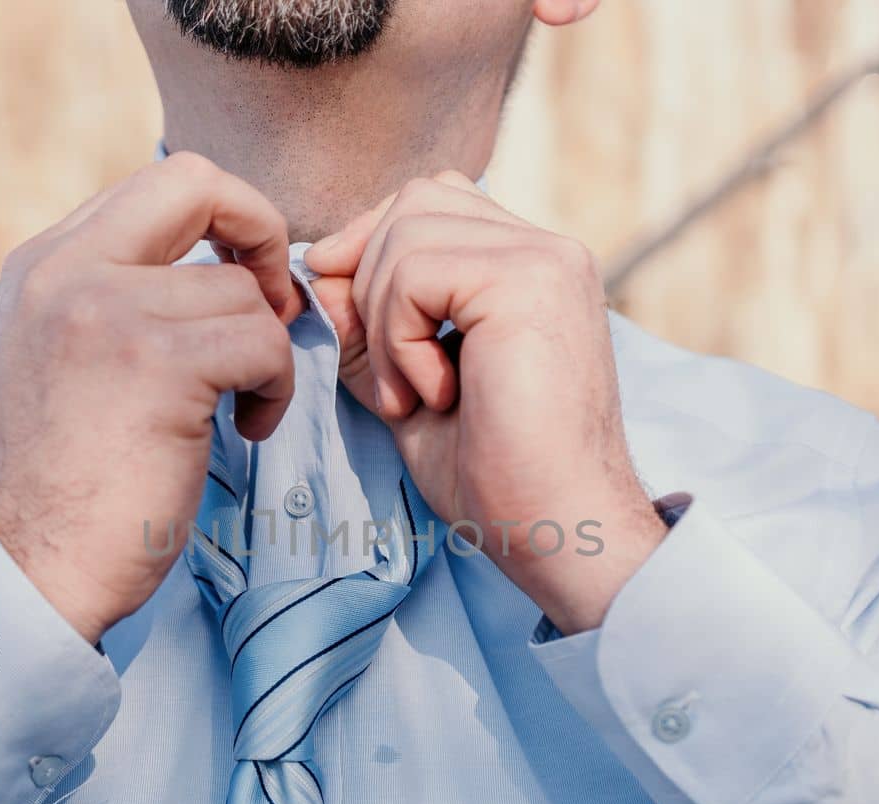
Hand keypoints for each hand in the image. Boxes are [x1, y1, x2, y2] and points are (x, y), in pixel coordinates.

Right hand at [0, 152, 304, 642]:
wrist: (33, 564)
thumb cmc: (67, 478)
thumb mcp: (66, 355)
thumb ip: (118, 294)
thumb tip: (215, 264)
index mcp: (46, 262)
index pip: (161, 181)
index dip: (225, 217)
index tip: (243, 278)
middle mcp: (68, 270)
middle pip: (200, 185)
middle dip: (262, 235)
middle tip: (272, 306)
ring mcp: (109, 311)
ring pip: (243, 292)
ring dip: (265, 355)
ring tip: (238, 410)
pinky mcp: (160, 365)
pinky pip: (264, 345)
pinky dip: (274, 391)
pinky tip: (245, 432)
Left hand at [304, 173, 664, 633]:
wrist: (558, 528)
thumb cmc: (497, 477)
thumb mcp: (409, 390)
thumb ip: (370, 329)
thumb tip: (319, 274)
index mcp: (532, 269)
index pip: (433, 202)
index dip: (373, 248)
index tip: (353, 325)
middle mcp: (548, 251)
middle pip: (416, 199)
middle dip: (368, 279)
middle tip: (386, 375)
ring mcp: (546, 260)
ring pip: (406, 232)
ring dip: (382, 321)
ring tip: (410, 395)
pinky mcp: (529, 282)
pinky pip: (413, 273)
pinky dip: (397, 340)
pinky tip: (432, 396)